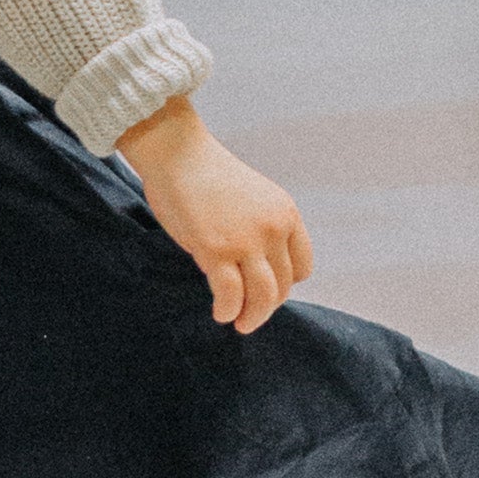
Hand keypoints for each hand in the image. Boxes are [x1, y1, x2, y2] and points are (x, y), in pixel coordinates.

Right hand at [116, 95, 312, 333]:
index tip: (262, 289)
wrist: (177, 154)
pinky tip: (219, 313)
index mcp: (286, 214)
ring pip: (264, 296)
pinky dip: (227, 310)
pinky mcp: (217, 251)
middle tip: (248, 316)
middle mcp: (273, 229)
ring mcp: (246, 241)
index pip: (302, 266)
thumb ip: (255, 227)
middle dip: (267, 306)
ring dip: (252, 317)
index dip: (285, 284)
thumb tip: (245, 264)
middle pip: (283, 285)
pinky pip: (231, 295)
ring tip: (239, 323)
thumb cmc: (202, 174)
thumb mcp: (248, 198)